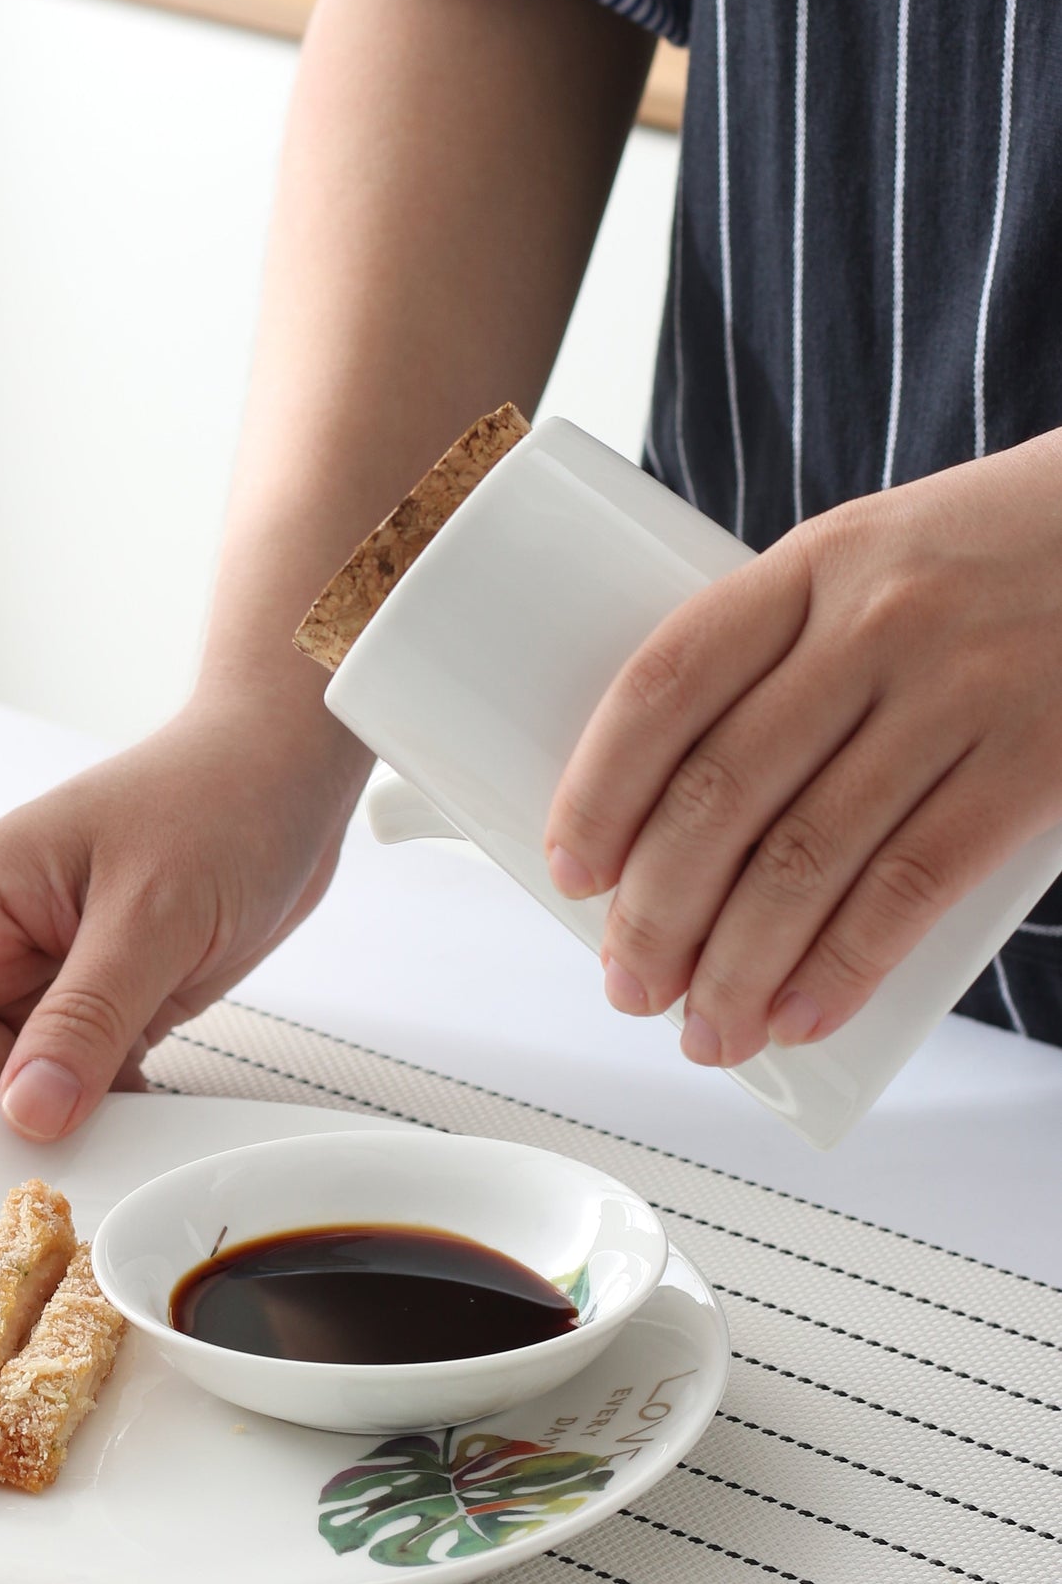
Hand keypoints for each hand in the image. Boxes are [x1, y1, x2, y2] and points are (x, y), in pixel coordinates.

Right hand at [0, 700, 367, 1139]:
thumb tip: (26, 1113)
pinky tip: (136, 1126)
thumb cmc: (218, 797)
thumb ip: (86, 1017)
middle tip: (40, 1194)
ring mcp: (43, 983)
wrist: (287, 770)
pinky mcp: (97, 1009)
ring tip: (102, 1158)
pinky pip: (71, 1088)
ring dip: (49, 1136)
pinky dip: (98, 1117)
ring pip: (9, 1095)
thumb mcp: (153, 912)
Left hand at [543, 431, 1061, 1065]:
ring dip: (739, 965)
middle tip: (628, 982)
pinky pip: (916, 884)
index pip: (665, 684)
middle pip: (724, 790)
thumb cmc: (992, 554)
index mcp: (809, 568)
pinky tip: (799, 1016)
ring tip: (704, 1029)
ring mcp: (962, 694)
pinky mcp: (1038, 763)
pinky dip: (844, 966)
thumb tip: (675, 811)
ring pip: (810, 856)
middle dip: (658, 911)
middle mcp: (875, 625)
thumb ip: (783, 656)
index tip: (568, 871)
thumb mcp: (871, 558)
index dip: (600, 789)